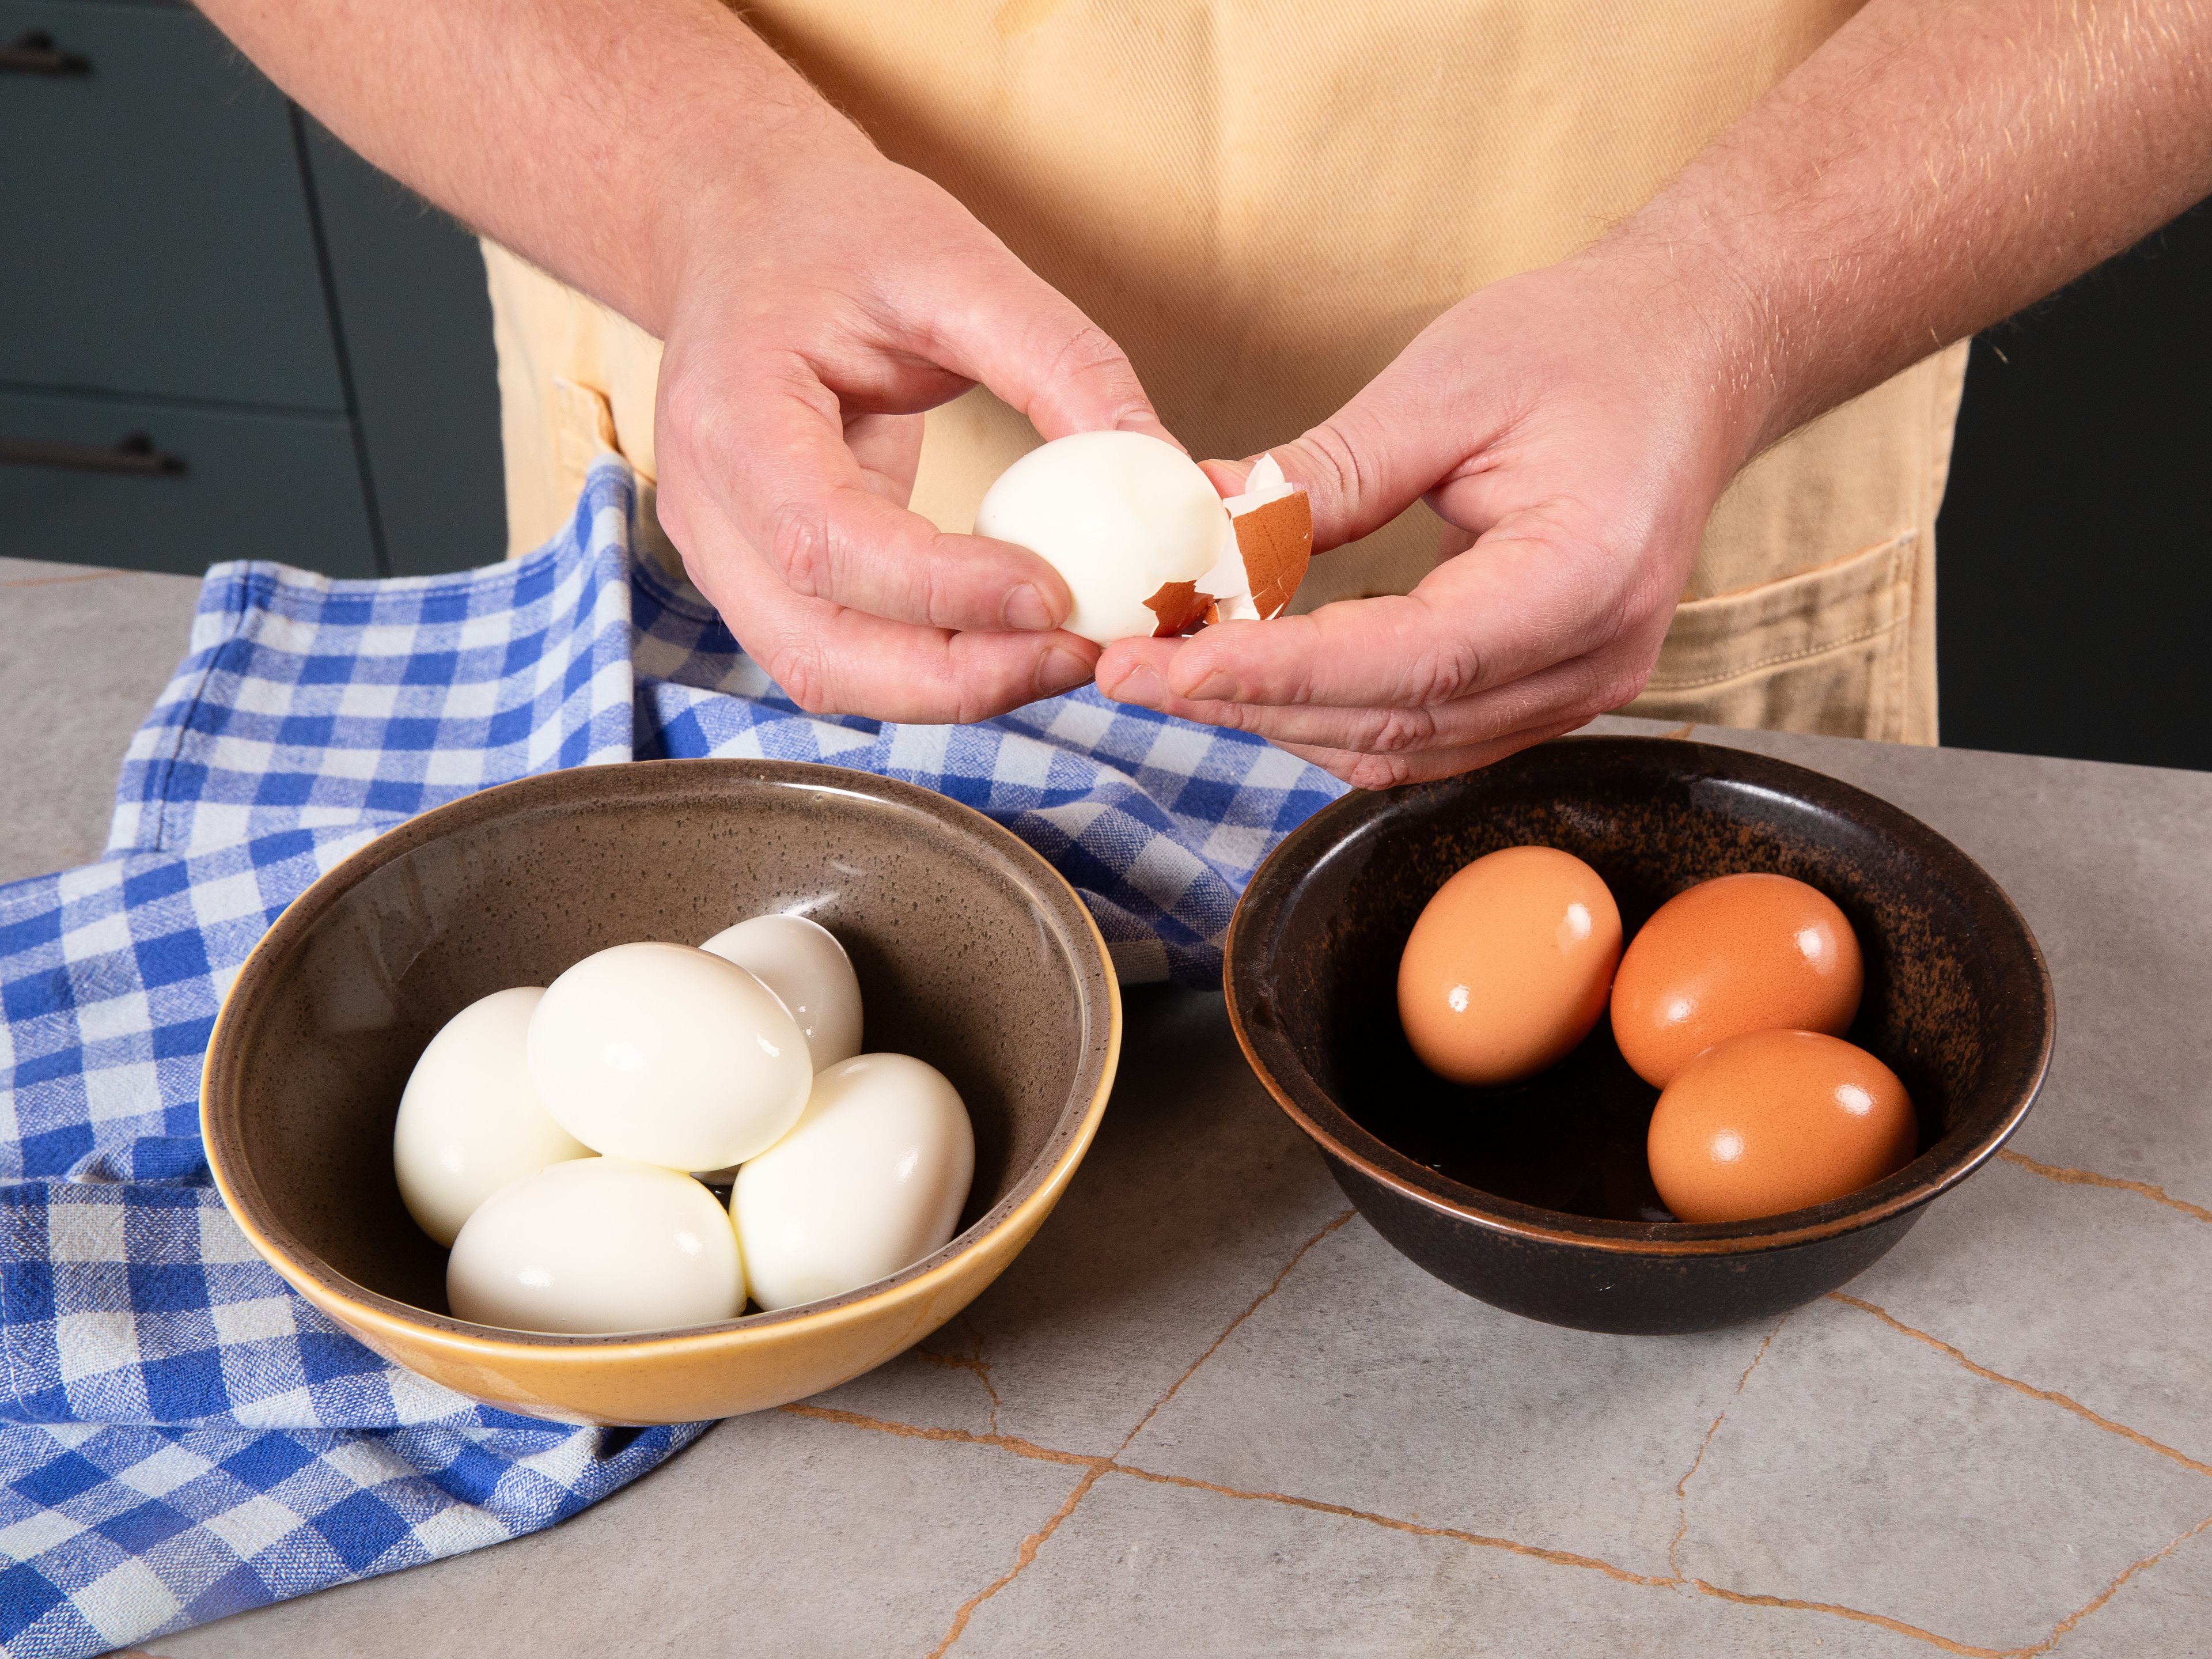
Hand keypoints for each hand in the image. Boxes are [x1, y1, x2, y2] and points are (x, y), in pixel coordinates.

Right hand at [651, 129, 1171, 722]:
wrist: (743, 230)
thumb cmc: (837, 233)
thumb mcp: (958, 262)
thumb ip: (1061, 362)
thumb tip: (1167, 472)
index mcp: (731, 409)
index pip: (824, 539)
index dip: (942, 588)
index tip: (1056, 592)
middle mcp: (706, 504)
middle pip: (817, 648)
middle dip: (959, 676)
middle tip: (1081, 651)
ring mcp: (723, 557)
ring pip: (829, 677)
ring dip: (953, 689)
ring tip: (1062, 652)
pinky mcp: (765, 582)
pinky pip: (847, 659)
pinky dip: (935, 669)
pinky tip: (1015, 638)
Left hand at [1094, 252, 1760, 786]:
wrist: (1694, 352)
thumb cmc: (1592, 346)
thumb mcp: (1451, 383)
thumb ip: (1331, 473)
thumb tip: (1201, 524)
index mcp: (1585, 578)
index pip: (1410, 663)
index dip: (1279, 674)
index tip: (1167, 667)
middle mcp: (1590, 660)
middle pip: (1391, 725)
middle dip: (1248, 704)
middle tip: (1129, 668)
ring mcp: (1575, 688)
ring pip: (1397, 749)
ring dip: (1278, 717)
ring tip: (1172, 669)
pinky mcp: (1544, 689)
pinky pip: (1420, 734)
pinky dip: (1328, 711)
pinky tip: (1252, 673)